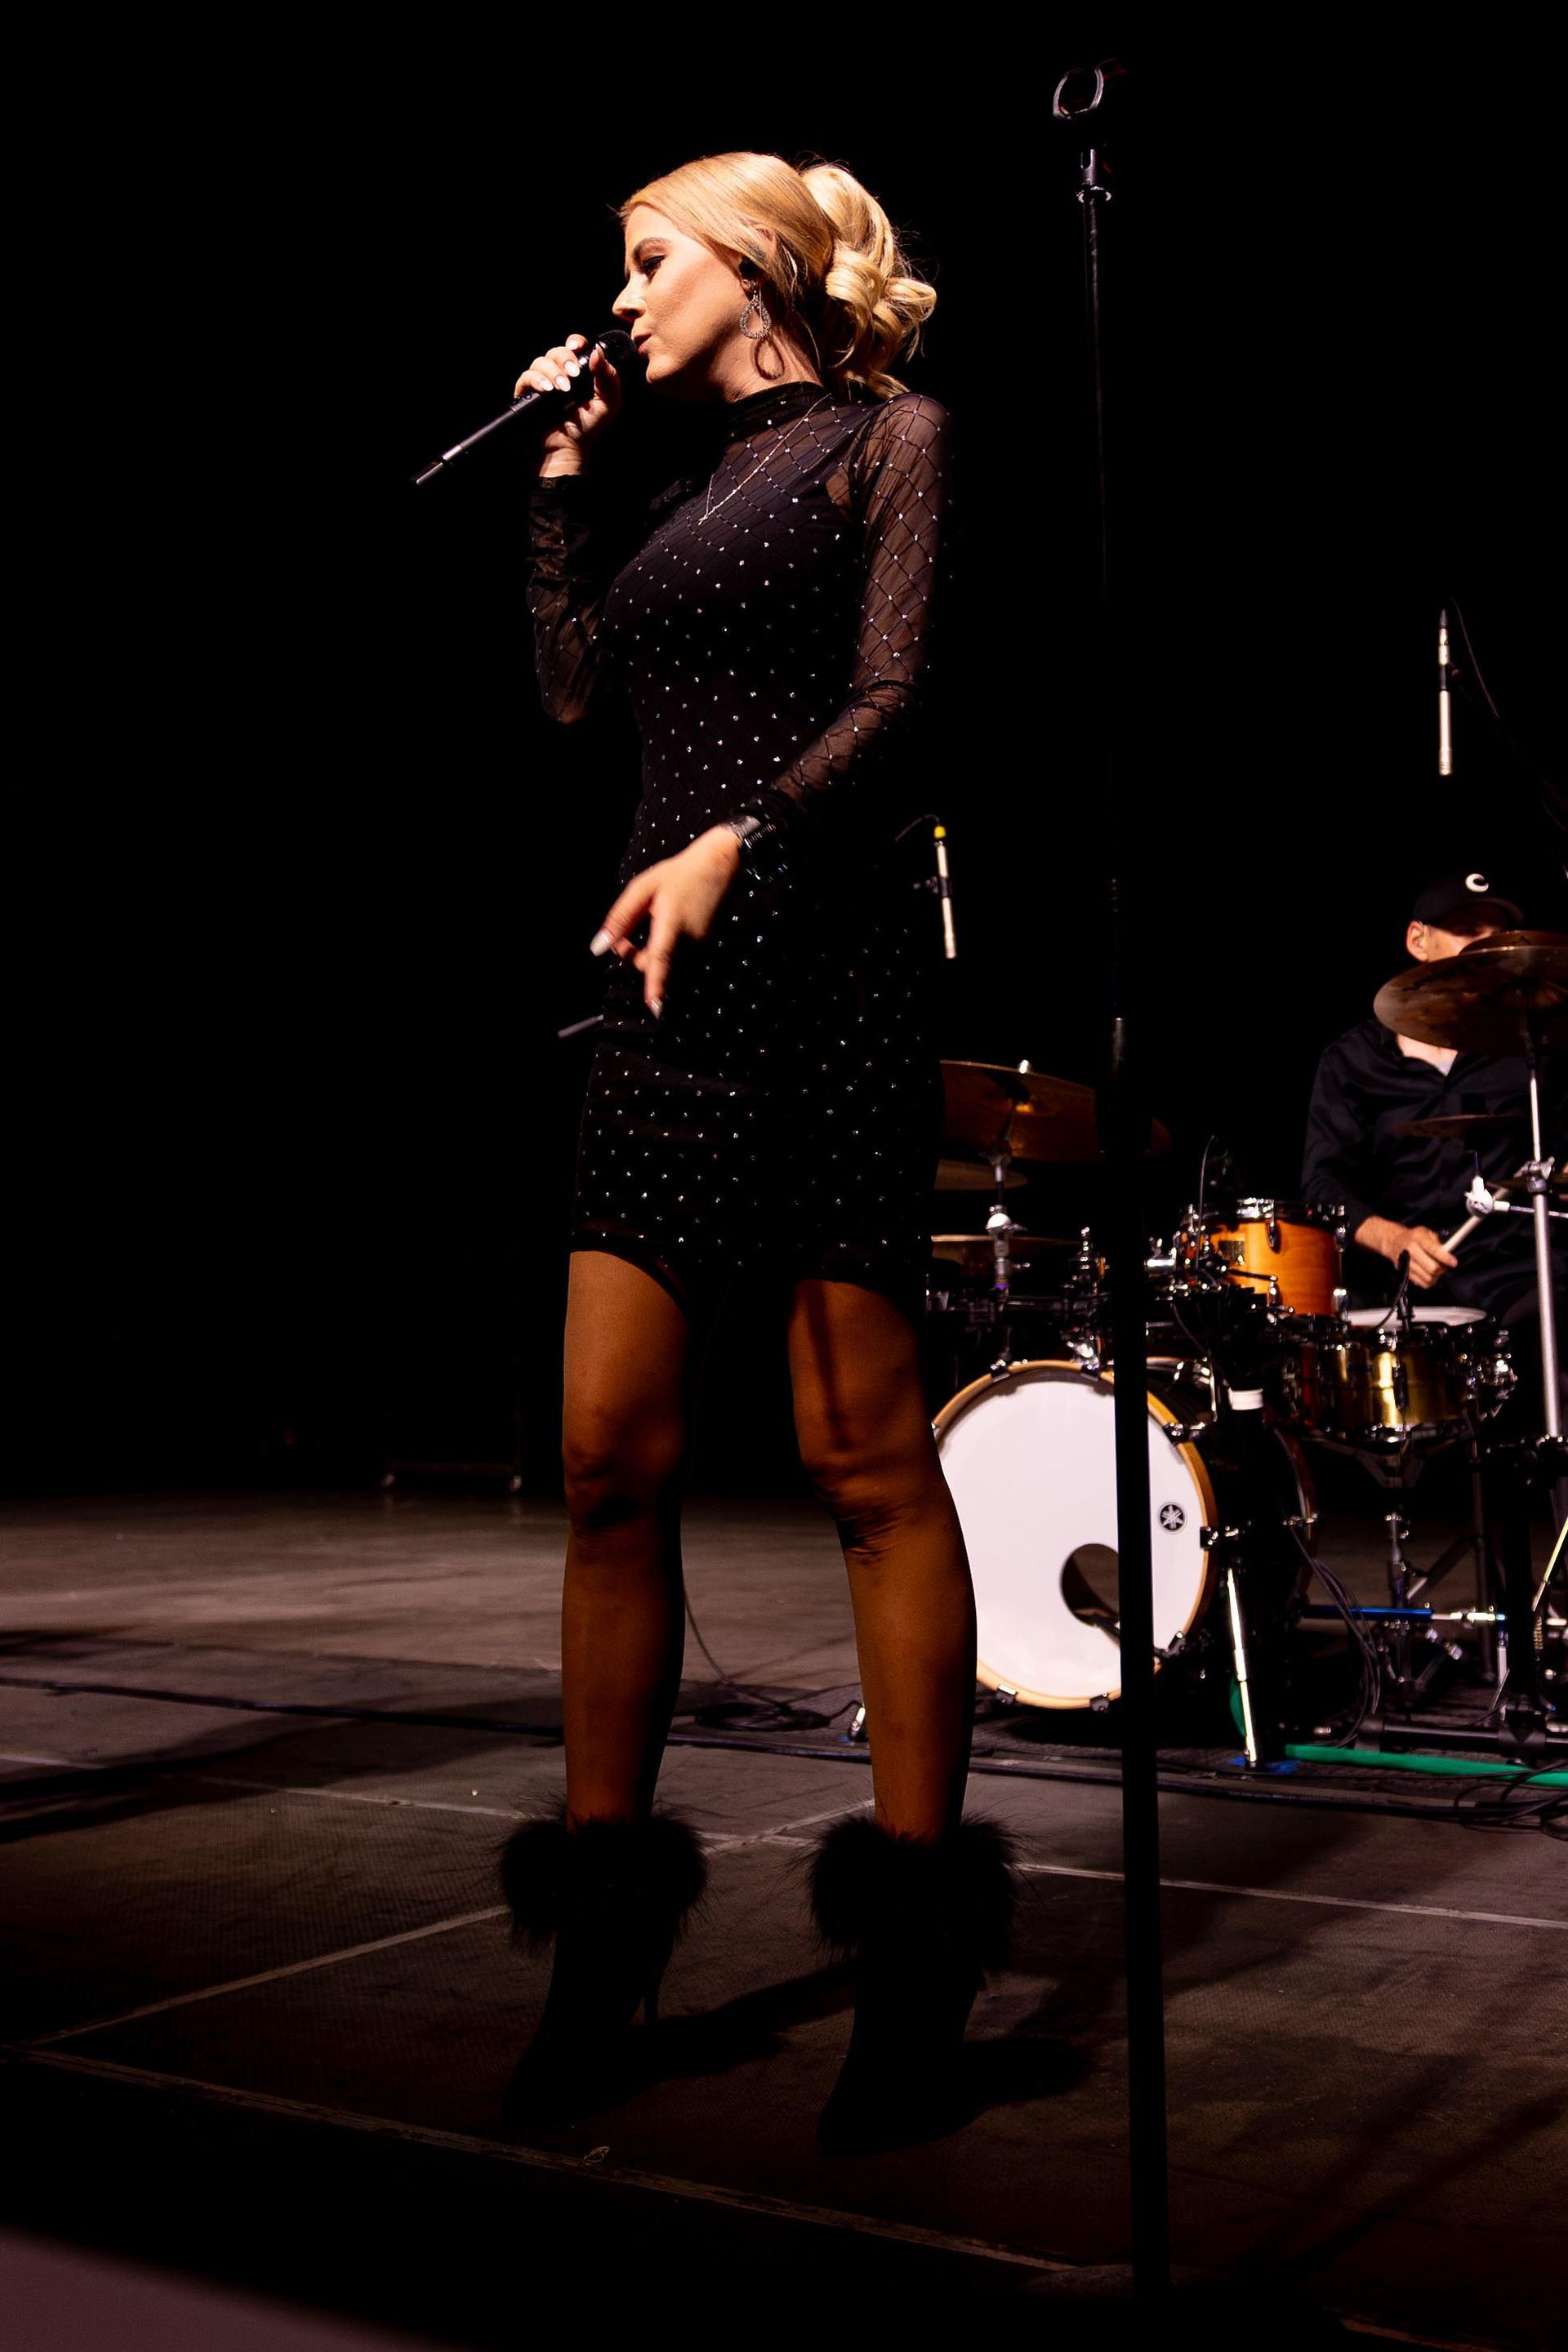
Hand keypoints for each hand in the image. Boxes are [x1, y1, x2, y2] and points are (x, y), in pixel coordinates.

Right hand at [514, 334, 622, 477]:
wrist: (568, 449)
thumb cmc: (587, 428)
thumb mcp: (608, 402)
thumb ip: (608, 377)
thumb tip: (597, 351)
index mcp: (577, 373)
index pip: (573, 347)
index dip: (575, 342)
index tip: (577, 346)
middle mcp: (558, 374)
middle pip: (556, 351)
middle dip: (565, 358)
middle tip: (574, 374)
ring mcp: (541, 383)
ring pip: (540, 362)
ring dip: (553, 372)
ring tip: (562, 389)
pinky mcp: (527, 394)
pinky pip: (526, 377)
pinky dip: (537, 380)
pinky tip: (547, 390)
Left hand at [590, 828, 741, 1015]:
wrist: (720, 866)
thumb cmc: (678, 875)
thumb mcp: (642, 890)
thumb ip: (620, 919)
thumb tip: (599, 948)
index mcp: (672, 924)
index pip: (661, 960)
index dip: (657, 986)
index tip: (655, 1010)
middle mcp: (690, 941)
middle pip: (654, 968)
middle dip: (633, 959)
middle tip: (622, 937)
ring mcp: (700, 946)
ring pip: (666, 966)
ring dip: (648, 958)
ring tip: (645, 928)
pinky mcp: (704, 947)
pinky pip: (678, 960)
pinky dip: (663, 954)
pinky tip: (662, 930)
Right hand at [1355, 1216, 1458, 1290]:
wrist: (1393, 1242)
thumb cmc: (1413, 1237)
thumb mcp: (1426, 1232)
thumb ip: (1437, 1242)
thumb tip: (1448, 1252)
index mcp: (1418, 1239)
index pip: (1434, 1250)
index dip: (1446, 1258)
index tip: (1454, 1262)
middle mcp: (1411, 1251)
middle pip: (1432, 1268)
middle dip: (1442, 1268)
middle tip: (1443, 1265)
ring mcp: (1407, 1264)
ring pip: (1428, 1278)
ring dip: (1436, 1275)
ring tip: (1435, 1269)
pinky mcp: (1405, 1273)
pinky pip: (1423, 1283)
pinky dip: (1429, 1281)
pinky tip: (1428, 1273)